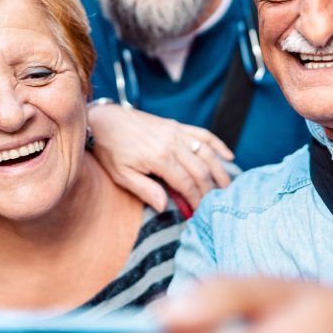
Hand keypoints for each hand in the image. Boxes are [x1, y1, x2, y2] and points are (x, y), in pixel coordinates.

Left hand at [88, 104, 233, 211]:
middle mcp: (172, 143)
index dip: (197, 200)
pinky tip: (228, 157)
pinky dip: (218, 145)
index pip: (187, 184)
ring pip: (207, 152)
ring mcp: (176, 132)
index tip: (201, 213)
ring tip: (227, 187)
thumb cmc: (110, 149)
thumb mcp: (121, 174)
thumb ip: (145, 190)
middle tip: (217, 204)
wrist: (104, 119)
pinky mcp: (176, 125)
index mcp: (159, 158)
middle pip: (201, 170)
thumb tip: (165, 206)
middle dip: (211, 189)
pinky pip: (203, 134)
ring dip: (220, 170)